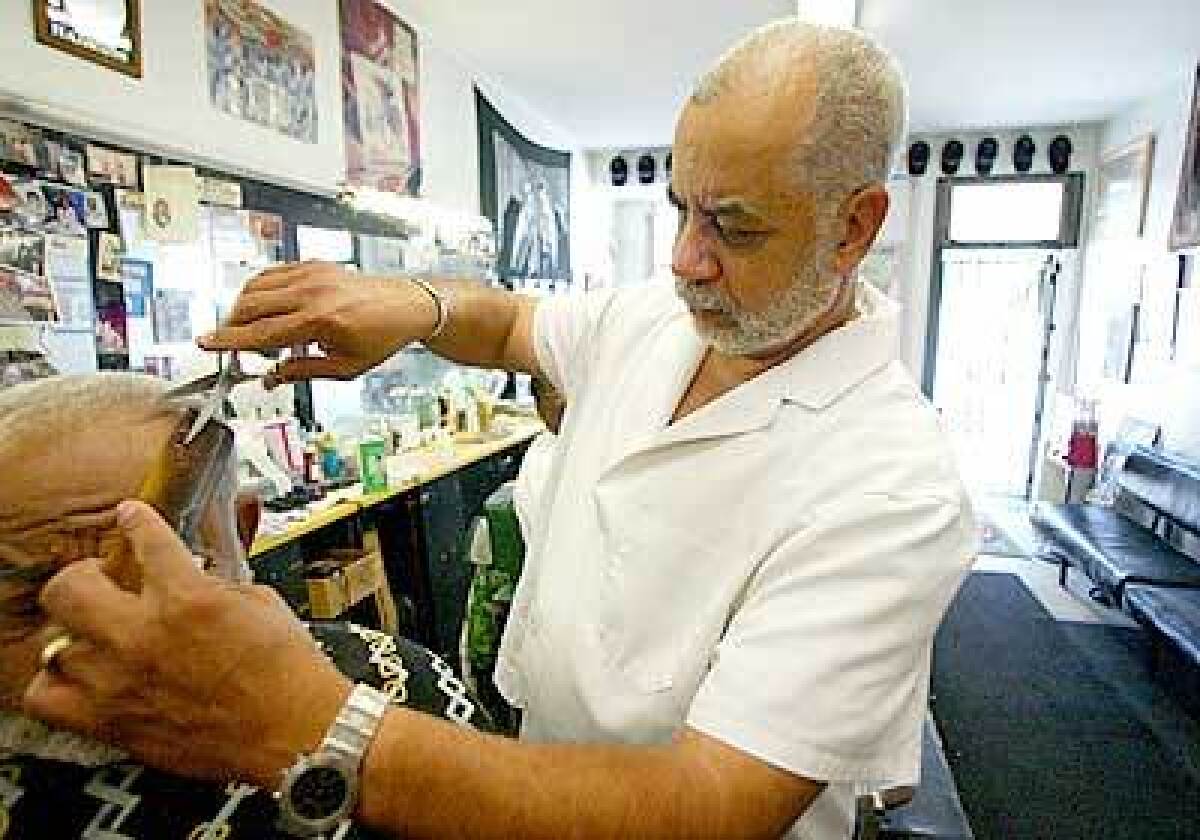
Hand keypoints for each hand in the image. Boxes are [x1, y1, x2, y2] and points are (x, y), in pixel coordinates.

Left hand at [23, 501, 350, 787]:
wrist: (296, 732)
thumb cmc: (287, 675)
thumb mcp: (259, 602)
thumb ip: (214, 583)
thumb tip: (195, 573)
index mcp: (188, 597)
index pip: (143, 537)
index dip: (136, 521)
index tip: (131, 517)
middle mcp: (144, 635)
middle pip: (68, 586)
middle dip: (83, 576)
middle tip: (100, 581)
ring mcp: (120, 681)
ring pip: (55, 646)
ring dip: (77, 637)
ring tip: (96, 637)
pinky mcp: (111, 723)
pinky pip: (45, 700)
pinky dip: (55, 686)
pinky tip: (81, 678)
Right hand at [199, 260, 437, 385]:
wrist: (407, 305)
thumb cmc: (383, 335)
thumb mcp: (345, 367)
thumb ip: (303, 371)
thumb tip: (273, 377)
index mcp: (320, 320)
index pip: (260, 333)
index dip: (228, 341)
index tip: (206, 343)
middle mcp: (312, 292)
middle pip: (249, 306)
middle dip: (234, 327)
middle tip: (237, 346)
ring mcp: (312, 274)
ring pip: (255, 286)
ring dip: (244, 308)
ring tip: (257, 331)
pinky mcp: (313, 265)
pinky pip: (272, 274)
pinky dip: (261, 291)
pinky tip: (269, 308)